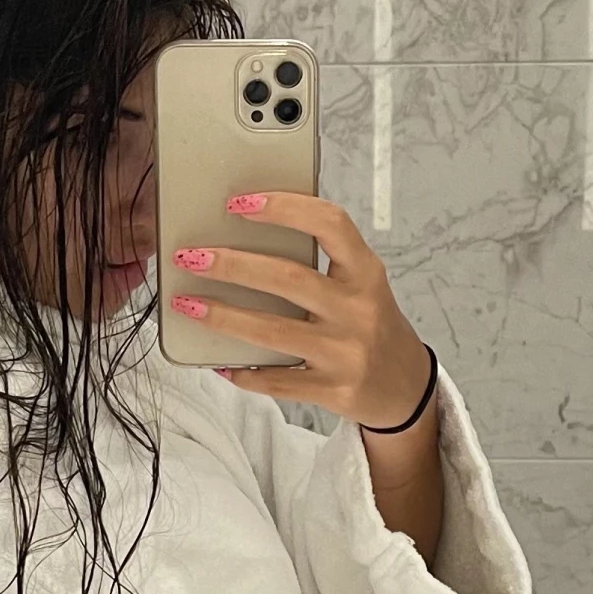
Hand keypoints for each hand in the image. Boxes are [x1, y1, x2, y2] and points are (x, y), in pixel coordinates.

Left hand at [169, 191, 430, 429]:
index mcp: (366, 272)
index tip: (239, 202)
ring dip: (222, 317)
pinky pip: (277, 381)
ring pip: (272, 332)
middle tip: (191, 256)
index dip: (284, 207)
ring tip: (187, 303)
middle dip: (232, 265)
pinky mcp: (334, 391)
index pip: (329, 225)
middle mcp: (359, 310)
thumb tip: (245, 236)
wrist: (405, 386)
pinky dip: (243, 371)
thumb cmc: (370, 323)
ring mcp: (347, 354)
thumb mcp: (360, 284)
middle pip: (287, 278)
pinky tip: (219, 362)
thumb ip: (320, 261)